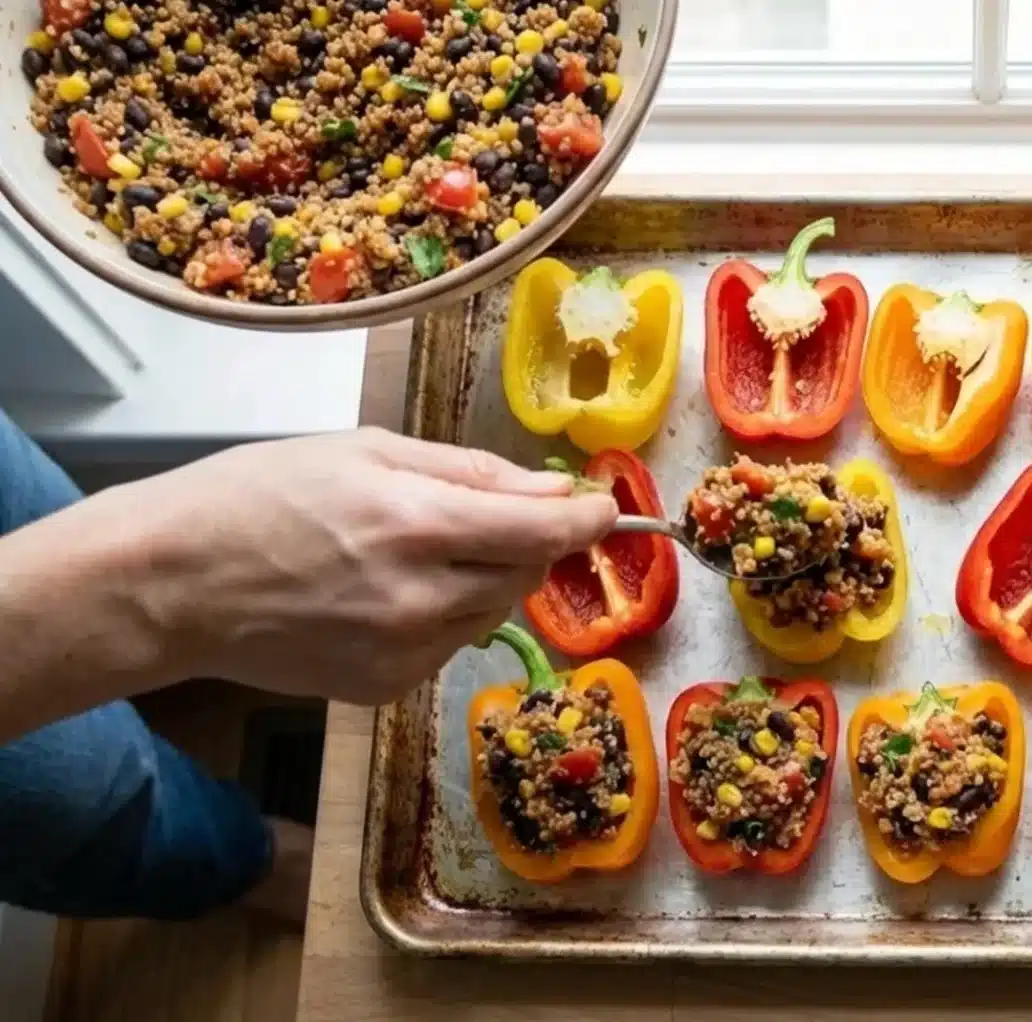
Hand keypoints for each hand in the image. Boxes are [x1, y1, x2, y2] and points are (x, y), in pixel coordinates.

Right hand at [87, 428, 616, 703]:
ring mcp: (406, 653)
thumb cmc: (256, 497)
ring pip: (493, 612)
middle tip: (473, 516)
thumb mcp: (367, 452)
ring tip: (410, 552)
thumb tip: (554, 490)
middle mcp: (422, 600)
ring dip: (481, 579)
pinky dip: (440, 616)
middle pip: (528, 575)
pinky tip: (380, 594)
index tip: (604, 506)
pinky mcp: (388, 688)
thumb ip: (472, 473)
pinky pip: (450, 645)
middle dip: (524, 542)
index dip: (589, 518)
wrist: (169, 585)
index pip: (547, 532)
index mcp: (419, 525)